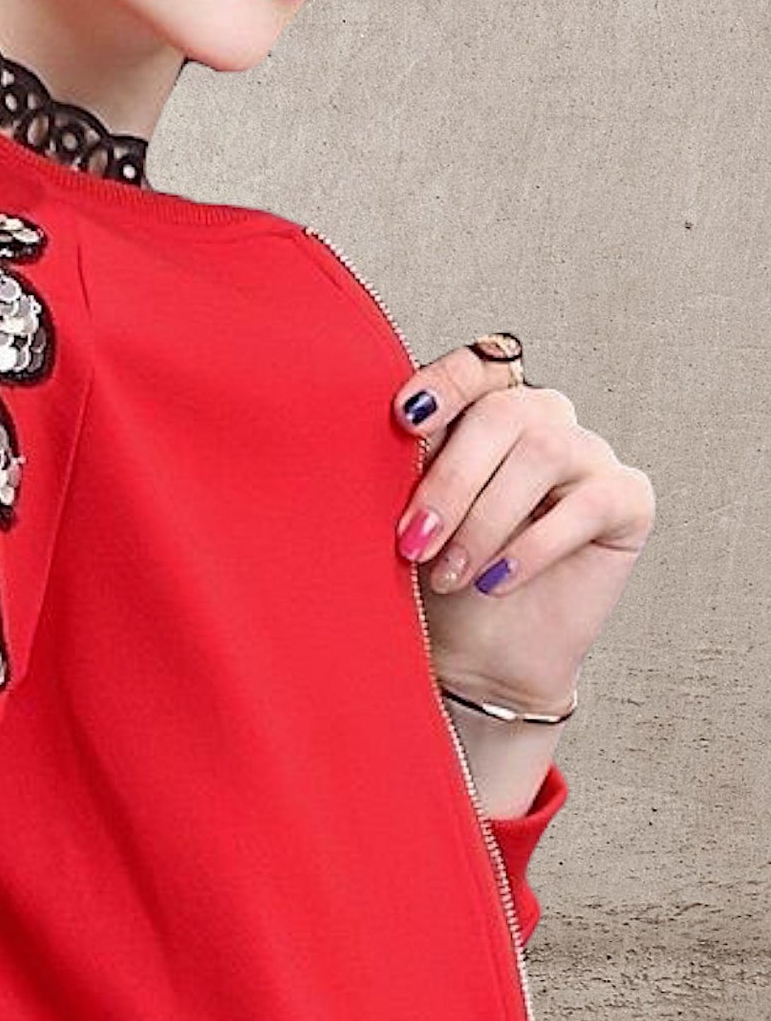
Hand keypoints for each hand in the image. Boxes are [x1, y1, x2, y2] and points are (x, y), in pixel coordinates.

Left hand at [391, 343, 655, 714]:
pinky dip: (533, 546)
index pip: (479, 367)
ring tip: (450, 573)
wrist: (475, 653)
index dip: (447, 382)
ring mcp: (589, 457)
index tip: (405, 419)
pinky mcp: (627, 502)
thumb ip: (408, 465)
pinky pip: (589, 503)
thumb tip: (393, 427)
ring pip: (544, 451)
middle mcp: (543, 423)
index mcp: (485, 413)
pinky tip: (496, 580)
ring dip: (485, 520)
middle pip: (504, 413)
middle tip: (414, 540)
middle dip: (450, 481)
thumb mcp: (407, 516)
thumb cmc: (438, 578)